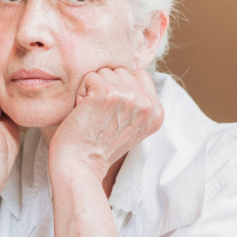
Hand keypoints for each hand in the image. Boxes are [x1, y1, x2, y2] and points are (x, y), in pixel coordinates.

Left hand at [49, 67, 163, 180]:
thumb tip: (133, 72)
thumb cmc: (97, 147)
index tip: (112, 114)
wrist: (79, 165)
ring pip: (105, 72)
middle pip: (121, 71)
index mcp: (157, 112)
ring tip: (92, 114)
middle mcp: (147, 104)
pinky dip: (81, 92)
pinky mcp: (107, 93)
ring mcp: (129, 97)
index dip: (119, 89)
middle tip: (99, 116)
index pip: (139, 75)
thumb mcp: (131, 126)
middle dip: (105, 88)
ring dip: (92, 90)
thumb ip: (137, 102)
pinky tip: (83, 112)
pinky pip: (90, 76)